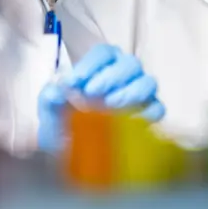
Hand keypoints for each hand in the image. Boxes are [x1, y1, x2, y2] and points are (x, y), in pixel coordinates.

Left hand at [36, 44, 164, 151]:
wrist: (71, 155)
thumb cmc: (63, 126)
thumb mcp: (50, 111)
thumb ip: (50, 97)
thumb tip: (58, 91)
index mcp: (100, 68)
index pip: (104, 53)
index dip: (91, 64)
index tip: (75, 81)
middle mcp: (124, 76)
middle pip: (130, 63)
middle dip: (111, 76)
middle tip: (92, 93)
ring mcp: (140, 95)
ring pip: (148, 82)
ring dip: (131, 92)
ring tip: (111, 106)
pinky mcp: (149, 116)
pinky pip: (157, 109)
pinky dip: (146, 114)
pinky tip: (128, 122)